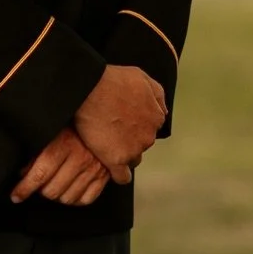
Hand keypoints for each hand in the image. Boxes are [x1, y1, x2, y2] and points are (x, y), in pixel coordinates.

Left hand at [11, 125, 111, 207]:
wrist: (101, 120)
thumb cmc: (73, 125)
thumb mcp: (52, 133)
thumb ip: (37, 153)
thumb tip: (23, 173)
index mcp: (64, 144)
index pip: (40, 173)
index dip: (25, 188)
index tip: (16, 196)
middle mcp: (80, 158)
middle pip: (52, 190)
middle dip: (40, 190)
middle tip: (38, 184)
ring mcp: (94, 169)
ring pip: (67, 198)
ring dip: (56, 195)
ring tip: (53, 186)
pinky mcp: (104, 177)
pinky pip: (86, 200)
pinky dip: (74, 199)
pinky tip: (68, 191)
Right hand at [74, 65, 167, 184]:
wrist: (89, 90)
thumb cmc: (112, 80)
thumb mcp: (141, 77)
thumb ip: (156, 94)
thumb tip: (163, 110)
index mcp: (156, 116)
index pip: (150, 128)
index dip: (136, 126)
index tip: (124, 123)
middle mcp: (149, 135)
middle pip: (142, 144)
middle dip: (130, 140)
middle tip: (112, 131)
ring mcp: (134, 149)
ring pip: (133, 159)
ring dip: (123, 154)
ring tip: (106, 146)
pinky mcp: (117, 160)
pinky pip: (122, 176)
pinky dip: (119, 175)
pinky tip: (110, 169)